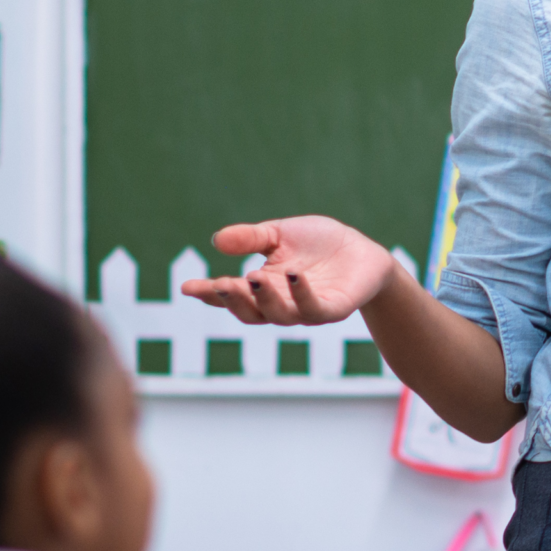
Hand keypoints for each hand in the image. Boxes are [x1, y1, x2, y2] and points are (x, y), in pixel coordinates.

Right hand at [180, 216, 403, 325]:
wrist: (363, 253)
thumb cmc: (318, 245)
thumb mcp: (280, 235)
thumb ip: (251, 238)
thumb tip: (217, 240)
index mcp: (263, 289)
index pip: (231, 296)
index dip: (209, 294)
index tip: (187, 286)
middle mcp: (281, 305)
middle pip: (251, 312)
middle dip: (234, 300)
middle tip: (219, 284)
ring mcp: (307, 310)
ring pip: (280, 315)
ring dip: (265, 298)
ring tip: (252, 277)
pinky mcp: (334, 309)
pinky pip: (315, 309)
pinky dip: (303, 295)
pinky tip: (295, 275)